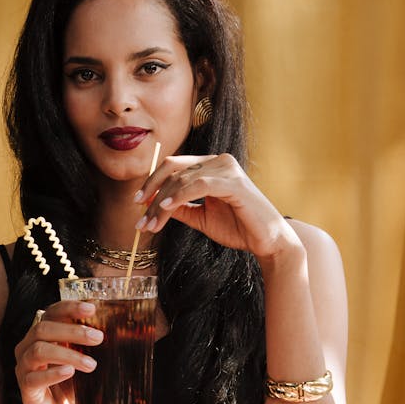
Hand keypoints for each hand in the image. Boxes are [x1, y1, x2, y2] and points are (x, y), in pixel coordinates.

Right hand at [14, 302, 103, 403]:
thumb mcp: (80, 362)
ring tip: (91, 364)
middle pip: (44, 328)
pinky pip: (35, 377)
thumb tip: (120, 333)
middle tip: (98, 338)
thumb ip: (90, 347)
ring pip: (40, 350)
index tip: (92, 308)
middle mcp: (27, 346)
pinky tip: (70, 372)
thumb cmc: (67, 386)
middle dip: (73, 330)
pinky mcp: (25, 387)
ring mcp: (23, 366)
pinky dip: (54, 373)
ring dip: (68, 354)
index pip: (51, 312)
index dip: (70, 307)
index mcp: (41, 335)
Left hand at [134, 153, 299, 263]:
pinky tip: (166, 209)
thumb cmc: (238, 228)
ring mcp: (228, 169)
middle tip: (140, 218)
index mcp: (212, 165)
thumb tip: (150, 205)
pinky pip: (198, 185)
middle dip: (152, 193)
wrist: (267, 242)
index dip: (152, 182)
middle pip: (174, 169)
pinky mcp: (235, 183)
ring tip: (150, 223)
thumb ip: (180, 208)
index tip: (137, 203)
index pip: (174, 166)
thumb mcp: (201, 218)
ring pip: (183, 179)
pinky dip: (179, 196)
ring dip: (161, 202)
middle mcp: (219, 161)